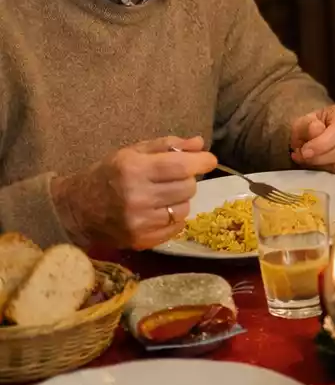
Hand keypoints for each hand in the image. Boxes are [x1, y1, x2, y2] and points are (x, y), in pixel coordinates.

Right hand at [51, 136, 216, 249]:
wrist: (75, 209)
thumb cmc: (107, 175)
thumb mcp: (132, 152)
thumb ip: (167, 145)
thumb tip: (200, 144)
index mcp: (133, 169)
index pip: (181, 166)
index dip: (202, 162)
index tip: (209, 160)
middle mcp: (136, 197)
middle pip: (188, 187)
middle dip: (186, 180)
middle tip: (172, 179)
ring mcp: (138, 222)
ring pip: (185, 208)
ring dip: (180, 200)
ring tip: (162, 196)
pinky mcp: (140, 240)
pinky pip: (177, 227)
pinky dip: (174, 218)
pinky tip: (158, 211)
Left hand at [290, 105, 334, 173]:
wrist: (319, 135)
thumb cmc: (311, 129)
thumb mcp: (302, 124)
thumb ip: (306, 126)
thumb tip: (316, 129)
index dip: (321, 144)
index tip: (305, 152)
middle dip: (320, 158)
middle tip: (304, 159)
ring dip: (325, 167)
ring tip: (313, 162)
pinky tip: (325, 168)